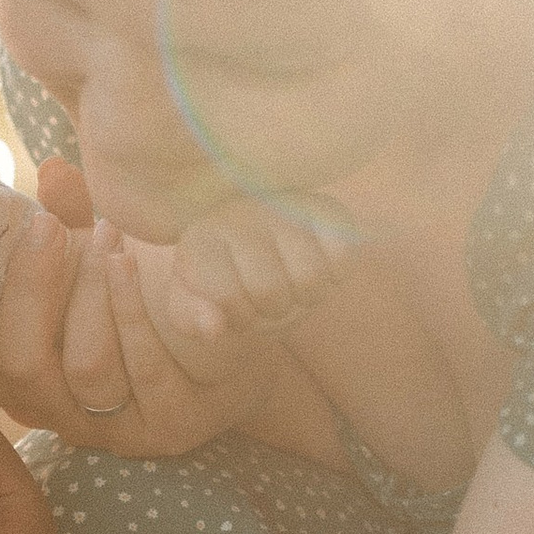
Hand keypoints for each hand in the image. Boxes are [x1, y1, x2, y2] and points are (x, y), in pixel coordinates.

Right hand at [0, 162, 273, 456]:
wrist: (232, 363)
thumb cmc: (146, 305)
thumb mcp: (99, 264)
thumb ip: (72, 223)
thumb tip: (53, 172)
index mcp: (27, 378)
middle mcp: (61, 413)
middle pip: (23, 367)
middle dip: (30, 291)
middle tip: (44, 227)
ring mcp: (116, 427)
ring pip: (86, 367)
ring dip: (90, 293)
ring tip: (104, 233)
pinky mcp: (170, 425)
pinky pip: (144, 368)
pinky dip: (130, 308)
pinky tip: (129, 261)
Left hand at [162, 196, 353, 351]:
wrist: (264, 245)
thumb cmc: (227, 279)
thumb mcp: (196, 302)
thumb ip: (190, 318)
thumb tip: (213, 326)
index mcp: (202, 237)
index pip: (226, 295)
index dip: (239, 316)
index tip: (237, 307)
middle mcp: (240, 212)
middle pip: (270, 290)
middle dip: (273, 311)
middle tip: (269, 299)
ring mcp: (283, 206)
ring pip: (309, 276)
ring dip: (306, 298)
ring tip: (292, 287)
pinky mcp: (325, 208)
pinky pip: (342, 255)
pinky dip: (336, 276)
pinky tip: (318, 269)